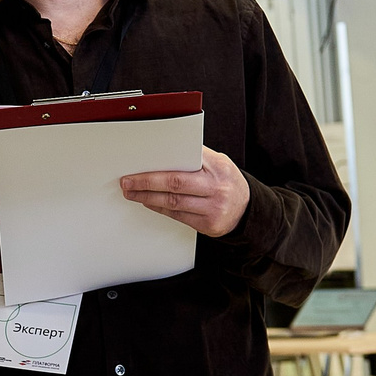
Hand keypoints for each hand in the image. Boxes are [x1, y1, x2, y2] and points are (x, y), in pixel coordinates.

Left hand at [120, 146, 250, 236]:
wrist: (247, 210)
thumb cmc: (227, 182)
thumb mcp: (219, 163)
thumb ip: (197, 157)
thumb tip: (164, 151)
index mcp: (218, 166)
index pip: (185, 160)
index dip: (161, 162)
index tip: (141, 160)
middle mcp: (217, 187)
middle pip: (175, 183)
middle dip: (147, 182)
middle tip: (128, 181)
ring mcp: (213, 208)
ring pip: (173, 202)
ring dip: (148, 197)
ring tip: (132, 192)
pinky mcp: (208, 225)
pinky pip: (177, 216)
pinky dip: (159, 208)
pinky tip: (148, 202)